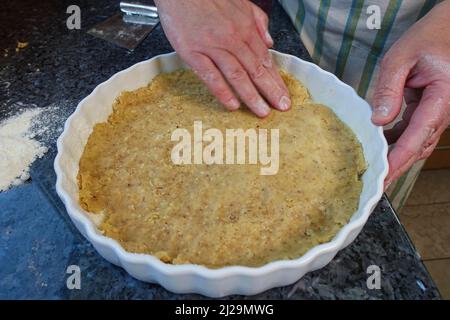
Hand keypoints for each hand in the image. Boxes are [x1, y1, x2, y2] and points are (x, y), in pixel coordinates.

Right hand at [154, 0, 289, 116]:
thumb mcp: (241, 3)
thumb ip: (258, 21)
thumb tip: (270, 41)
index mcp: (245, 28)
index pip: (265, 59)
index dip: (276, 79)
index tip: (283, 94)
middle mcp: (233, 39)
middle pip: (256, 70)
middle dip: (271, 91)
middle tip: (281, 107)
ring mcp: (213, 47)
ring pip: (237, 75)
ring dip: (252, 96)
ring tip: (262, 111)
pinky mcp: (193, 53)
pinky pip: (211, 76)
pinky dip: (223, 91)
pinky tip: (232, 105)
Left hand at [371, 1, 449, 186]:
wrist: (447, 30)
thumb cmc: (428, 38)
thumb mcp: (401, 58)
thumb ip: (389, 90)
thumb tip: (379, 120)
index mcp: (442, 98)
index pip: (418, 136)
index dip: (400, 159)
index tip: (384, 175)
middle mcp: (444, 110)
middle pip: (419, 146)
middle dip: (397, 166)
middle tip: (375, 183)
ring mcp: (438, 112)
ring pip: (417, 142)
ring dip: (396, 155)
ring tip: (373, 167)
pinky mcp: (430, 110)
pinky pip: (414, 131)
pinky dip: (397, 139)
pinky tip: (378, 142)